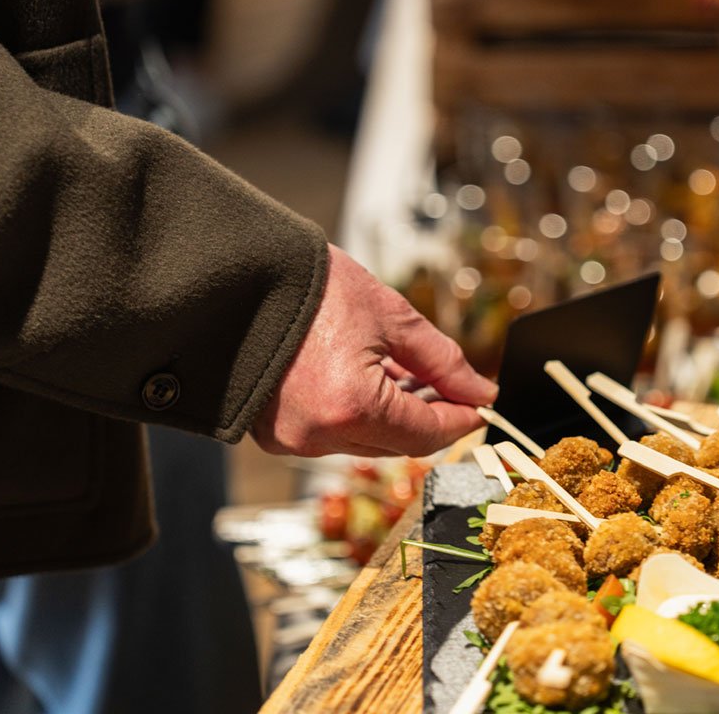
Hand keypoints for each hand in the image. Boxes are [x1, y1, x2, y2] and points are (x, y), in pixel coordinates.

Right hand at [251, 245, 497, 456]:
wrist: (237, 275)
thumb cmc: (310, 286)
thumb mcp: (390, 316)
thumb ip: (442, 360)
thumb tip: (480, 391)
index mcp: (351, 407)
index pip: (426, 434)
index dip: (460, 419)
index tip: (482, 403)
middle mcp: (317, 435)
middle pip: (396, 443)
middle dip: (429, 416)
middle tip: (453, 386)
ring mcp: (289, 438)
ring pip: (364, 440)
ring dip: (394, 414)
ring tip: (409, 372)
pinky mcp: (271, 432)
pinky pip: (330, 433)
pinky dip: (357, 413)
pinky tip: (371, 376)